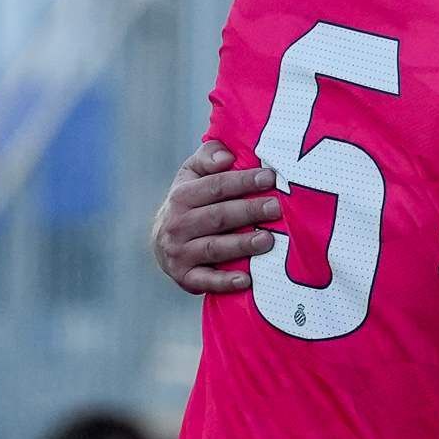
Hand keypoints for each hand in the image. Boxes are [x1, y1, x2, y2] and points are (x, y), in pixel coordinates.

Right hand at [152, 141, 282, 296]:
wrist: (162, 241)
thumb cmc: (189, 203)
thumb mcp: (191, 175)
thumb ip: (207, 157)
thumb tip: (226, 156)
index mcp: (181, 196)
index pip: (215, 186)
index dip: (243, 181)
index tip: (269, 177)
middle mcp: (177, 224)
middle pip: (218, 216)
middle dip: (248, 211)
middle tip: (276, 208)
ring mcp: (179, 252)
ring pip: (214, 248)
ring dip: (241, 244)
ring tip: (267, 240)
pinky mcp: (185, 277)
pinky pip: (205, 281)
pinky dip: (224, 282)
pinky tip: (246, 279)